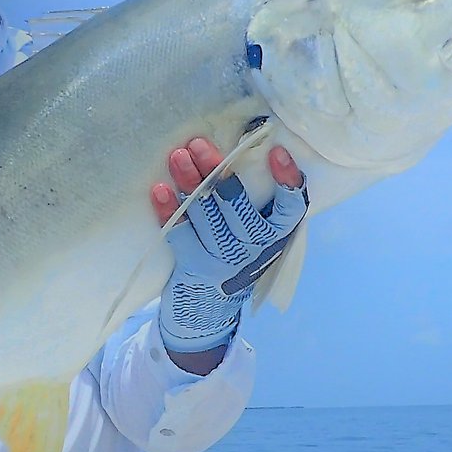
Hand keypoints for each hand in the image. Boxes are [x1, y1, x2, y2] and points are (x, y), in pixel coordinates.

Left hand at [148, 139, 307, 371]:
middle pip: (237, 204)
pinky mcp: (195, 268)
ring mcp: (224, 259)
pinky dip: (169, 211)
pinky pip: (180, 233)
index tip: (277, 152)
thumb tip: (243, 146)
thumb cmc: (235, 255)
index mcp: (276, 235)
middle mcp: (254, 248)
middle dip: (217, 169)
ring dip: (190, 182)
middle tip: (197, 143)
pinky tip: (159, 191)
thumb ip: (257, 201)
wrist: (209, 308)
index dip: (288, 180)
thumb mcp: (257, 233)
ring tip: (177, 156)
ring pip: (207, 213)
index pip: (292, 207)